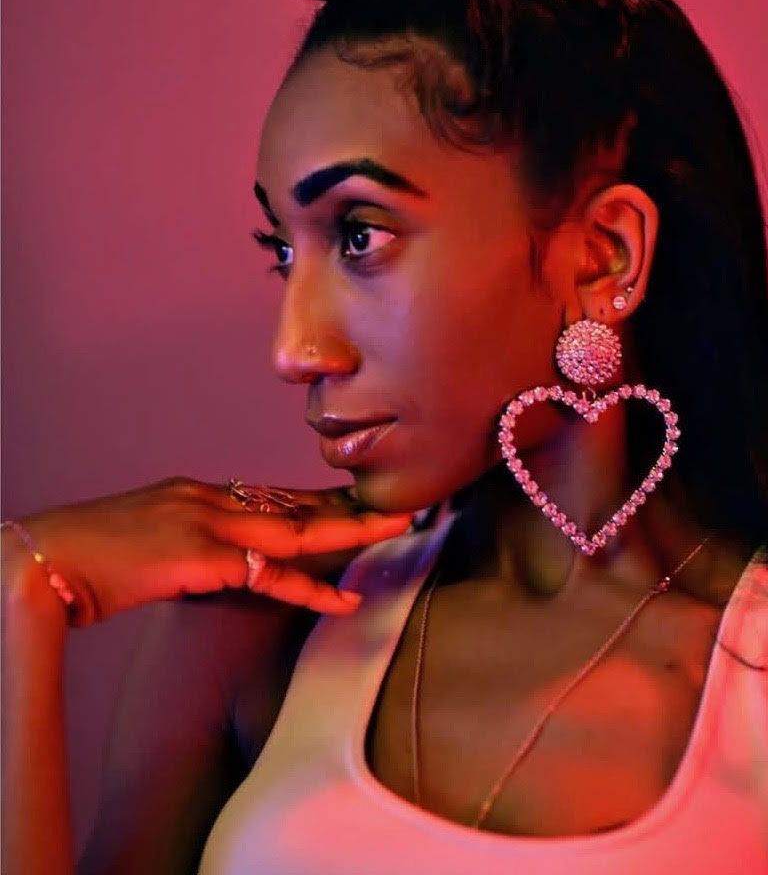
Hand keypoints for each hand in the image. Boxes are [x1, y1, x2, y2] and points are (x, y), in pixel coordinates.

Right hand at [4, 478, 413, 626]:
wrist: (40, 560)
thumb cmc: (84, 558)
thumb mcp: (147, 542)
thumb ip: (188, 547)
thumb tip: (215, 564)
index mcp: (198, 493)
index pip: (274, 494)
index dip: (321, 499)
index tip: (358, 502)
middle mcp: (210, 498)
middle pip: (297, 500)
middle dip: (352, 504)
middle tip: (401, 503)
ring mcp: (207, 522)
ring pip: (297, 527)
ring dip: (352, 531)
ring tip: (398, 530)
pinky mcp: (199, 555)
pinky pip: (268, 575)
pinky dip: (309, 589)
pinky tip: (343, 599)